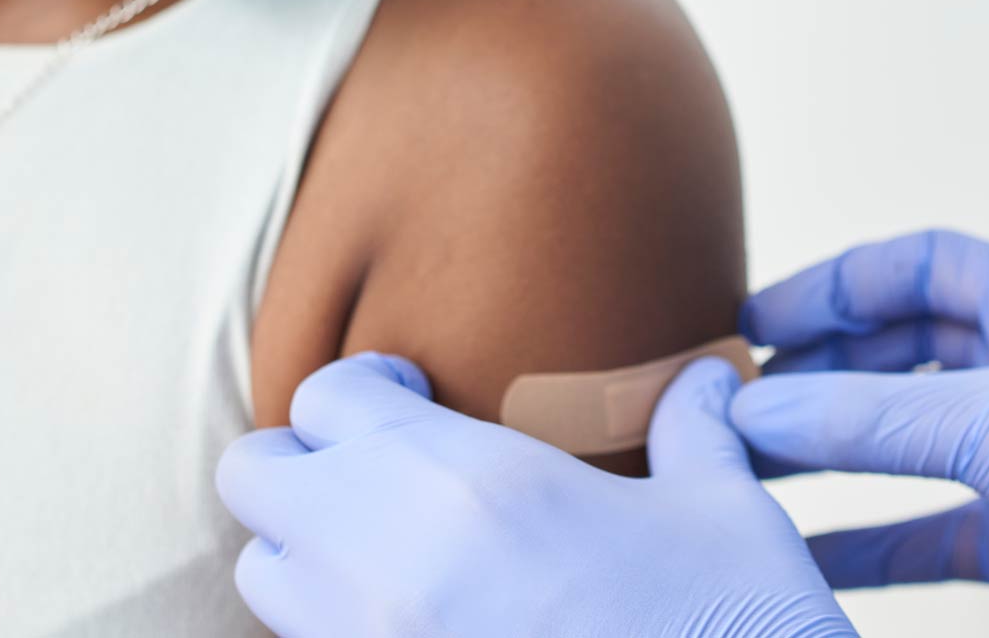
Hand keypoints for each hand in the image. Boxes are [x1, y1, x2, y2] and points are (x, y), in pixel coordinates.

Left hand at [215, 351, 856, 637]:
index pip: (328, 394)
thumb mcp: (727, 516)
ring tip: (391, 556)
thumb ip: (697, 431)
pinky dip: (343, 631)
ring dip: (309, 556)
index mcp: (470, 482)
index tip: (412, 395)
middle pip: (255, 475)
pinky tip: (423, 625)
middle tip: (379, 471)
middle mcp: (389, 561)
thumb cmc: (733, 628)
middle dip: (305, 464)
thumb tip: (710, 375)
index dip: (365, 388)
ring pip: (266, 576)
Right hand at [733, 230, 988, 637]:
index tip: (756, 321)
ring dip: (829, 452)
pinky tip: (801, 551)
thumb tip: (760, 405)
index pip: (930, 265)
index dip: (840, 283)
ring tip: (747, 466)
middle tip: (738, 398)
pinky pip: (924, 530)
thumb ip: (883, 413)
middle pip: (907, 350)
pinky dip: (861, 540)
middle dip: (821, 369)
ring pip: (908, 441)